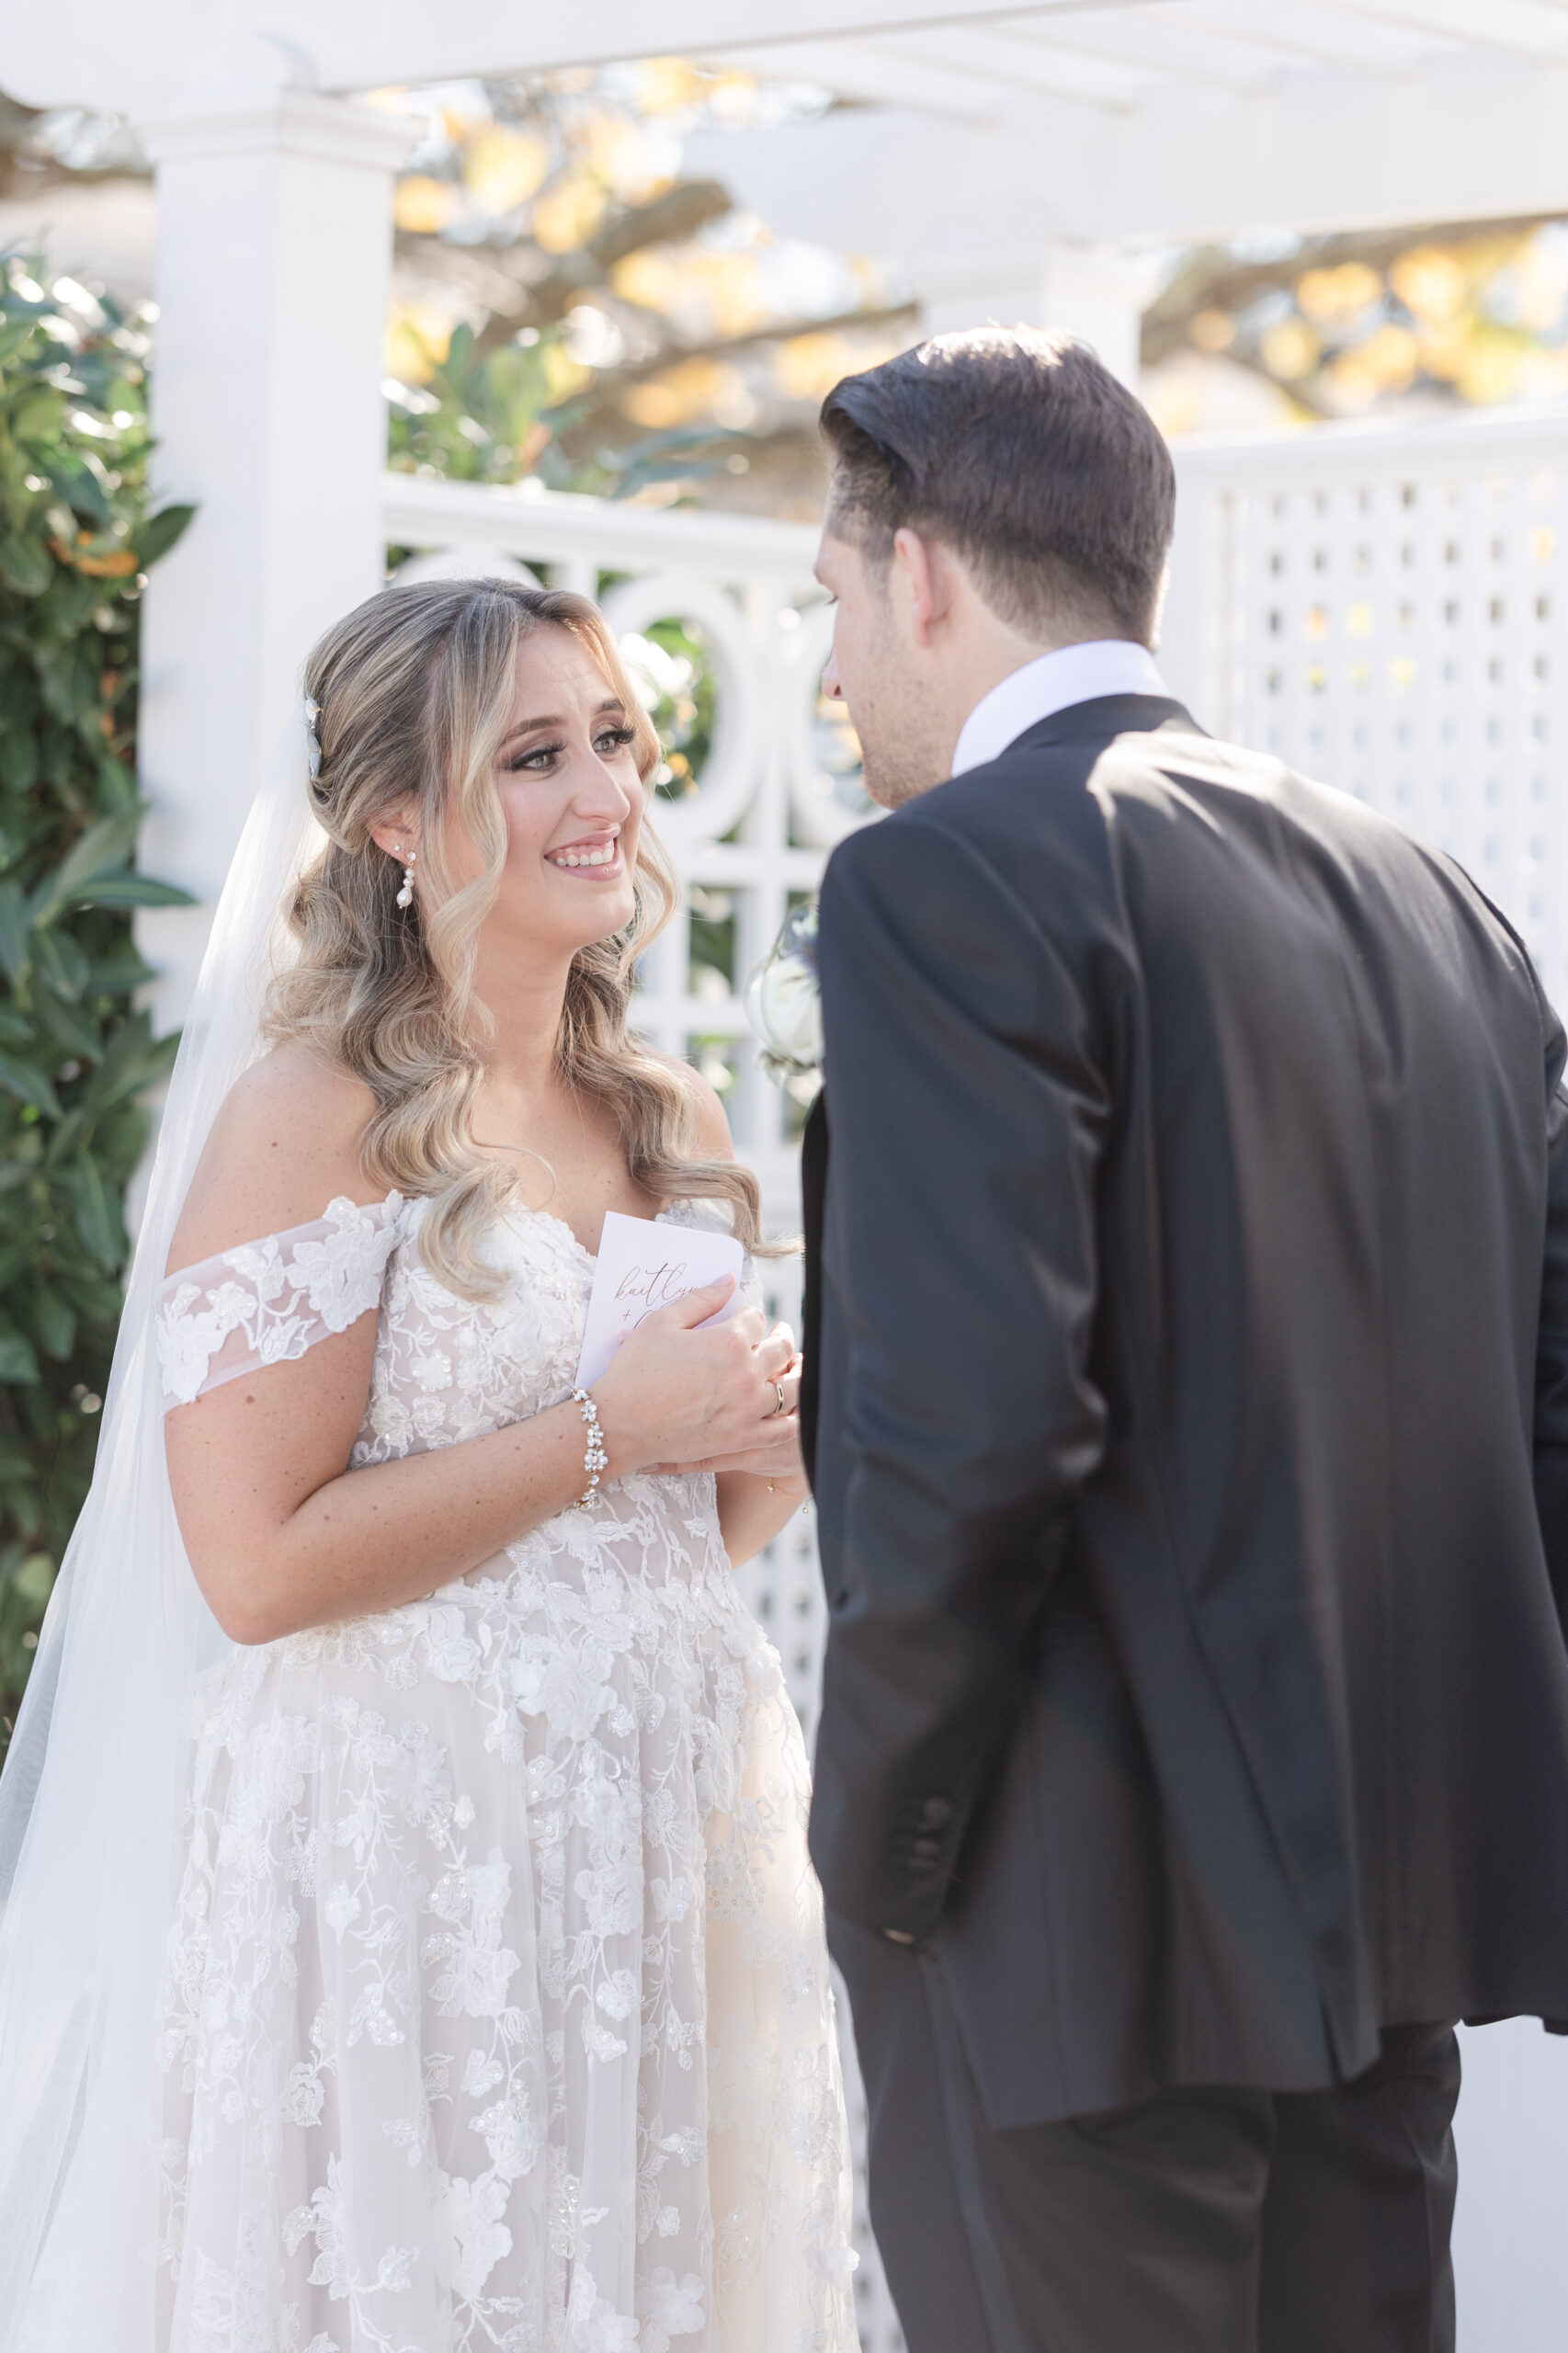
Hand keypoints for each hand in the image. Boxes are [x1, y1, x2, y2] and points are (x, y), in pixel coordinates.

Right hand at [591, 1283, 795, 1478]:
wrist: (619, 1425)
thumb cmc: (634, 1371)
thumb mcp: (661, 1323)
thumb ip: (700, 1299)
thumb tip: (728, 1280)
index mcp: (728, 1342)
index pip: (756, 1320)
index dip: (750, 1318)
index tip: (745, 1322)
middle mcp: (745, 1375)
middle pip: (780, 1349)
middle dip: (779, 1337)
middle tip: (777, 1335)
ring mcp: (747, 1410)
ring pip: (791, 1388)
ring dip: (792, 1373)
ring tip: (788, 1368)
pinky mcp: (743, 1439)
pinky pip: (785, 1429)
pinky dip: (795, 1417)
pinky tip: (792, 1409)